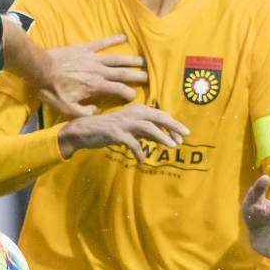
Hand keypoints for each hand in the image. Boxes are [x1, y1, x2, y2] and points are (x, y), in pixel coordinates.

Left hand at [38, 34, 147, 117]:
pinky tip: (124, 36)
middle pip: (123, 73)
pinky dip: (113, 39)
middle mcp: (99, 71)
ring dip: (131, 59)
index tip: (134, 97)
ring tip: (143, 61)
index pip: (119, 90)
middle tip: (149, 77)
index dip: (128, 94)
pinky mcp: (85, 48)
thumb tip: (97, 111)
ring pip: (117, 58)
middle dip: (137, 76)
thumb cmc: (52, 90)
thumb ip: (84, 113)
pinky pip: (102, 43)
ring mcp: (93, 58)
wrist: (40, 68)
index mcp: (96, 86)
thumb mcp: (66, 108)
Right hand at [58, 104, 188, 159]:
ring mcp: (124, 123)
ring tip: (171, 146)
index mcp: (137, 110)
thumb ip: (145, 131)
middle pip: (158, 117)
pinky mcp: (115, 133)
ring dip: (161, 136)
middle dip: (173, 126)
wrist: (84, 131)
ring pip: (148, 127)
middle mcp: (132, 113)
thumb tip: (164, 138)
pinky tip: (141, 159)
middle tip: (185, 136)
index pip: (160, 115)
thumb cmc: (109, 129)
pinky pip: (132, 143)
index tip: (183, 135)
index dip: (173, 124)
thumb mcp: (130, 128)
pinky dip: (139, 151)